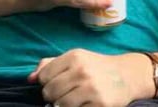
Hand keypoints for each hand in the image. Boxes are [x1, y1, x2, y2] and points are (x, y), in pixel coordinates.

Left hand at [29, 50, 151, 106]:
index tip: (58, 82)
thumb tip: (30, 79)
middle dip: (54, 96)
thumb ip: (51, 65)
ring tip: (76, 99)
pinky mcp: (99, 104)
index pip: (44, 76)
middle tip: (66, 93)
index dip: (47, 82)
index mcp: (75, 56)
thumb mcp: (76, 58)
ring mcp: (91, 89)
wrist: (128, 75)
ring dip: (64, 105)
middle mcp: (82, 71)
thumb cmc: (97, 67)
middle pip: (49, 92)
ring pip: (59, 105)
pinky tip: (85, 103)